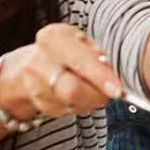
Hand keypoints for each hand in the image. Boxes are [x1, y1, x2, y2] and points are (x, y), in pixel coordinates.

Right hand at [0, 24, 123, 119]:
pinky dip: (83, 104)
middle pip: (72, 90)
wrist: (31, 66)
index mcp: (52, 39)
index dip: (101, 77)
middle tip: (114, 92)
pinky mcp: (41, 105)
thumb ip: (95, 54)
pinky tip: (82, 94)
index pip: (79, 61)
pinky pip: (70, 110)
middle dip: (98, 94)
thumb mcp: (79, 40)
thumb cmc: (64, 50)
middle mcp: (39, 62)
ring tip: (95, 87)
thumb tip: (112, 72)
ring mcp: (36, 87)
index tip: (118, 89)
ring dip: (92, 99)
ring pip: (74, 104)